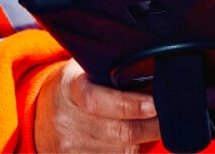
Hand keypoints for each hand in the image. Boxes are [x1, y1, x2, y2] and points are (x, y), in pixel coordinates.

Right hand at [34, 59, 159, 152]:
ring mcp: (72, 148)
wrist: (41, 113)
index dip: (130, 105)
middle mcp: (69, 122)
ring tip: (154, 127)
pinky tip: (137, 144)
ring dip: (144, 143)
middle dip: (153, 127)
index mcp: (71, 89)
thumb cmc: (74, 87)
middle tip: (173, 118)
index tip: (155, 104)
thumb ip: (110, 70)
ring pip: (124, 152)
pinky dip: (132, 153)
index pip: (99, 101)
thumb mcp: (84, 69)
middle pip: (121, 132)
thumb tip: (152, 73)